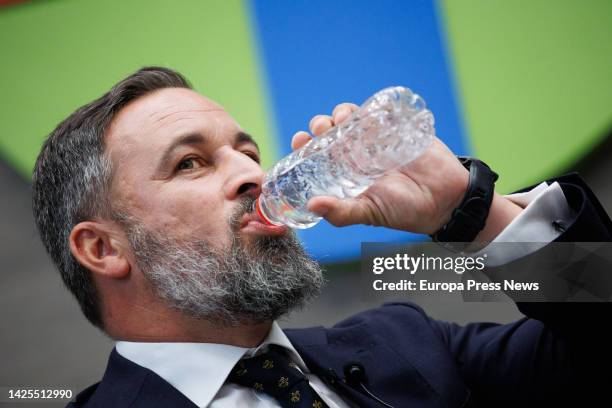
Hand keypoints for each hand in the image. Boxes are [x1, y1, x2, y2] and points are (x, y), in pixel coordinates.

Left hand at [292, 103, 521, 239]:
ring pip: (350, 119)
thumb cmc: (404, 211)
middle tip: (322, 127)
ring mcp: (376, 141)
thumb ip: (341, 213)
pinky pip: (378, 112)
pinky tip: (364, 113)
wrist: (445, 199)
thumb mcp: (368, 213)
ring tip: (342, 118)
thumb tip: (312, 205)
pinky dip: (368, 109)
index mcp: (345, 175)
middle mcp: (357, 156)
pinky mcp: (397, 129)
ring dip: (341, 113)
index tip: (299, 139)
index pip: (317, 156)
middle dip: (321, 125)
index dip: (305, 146)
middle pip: (330, 132)